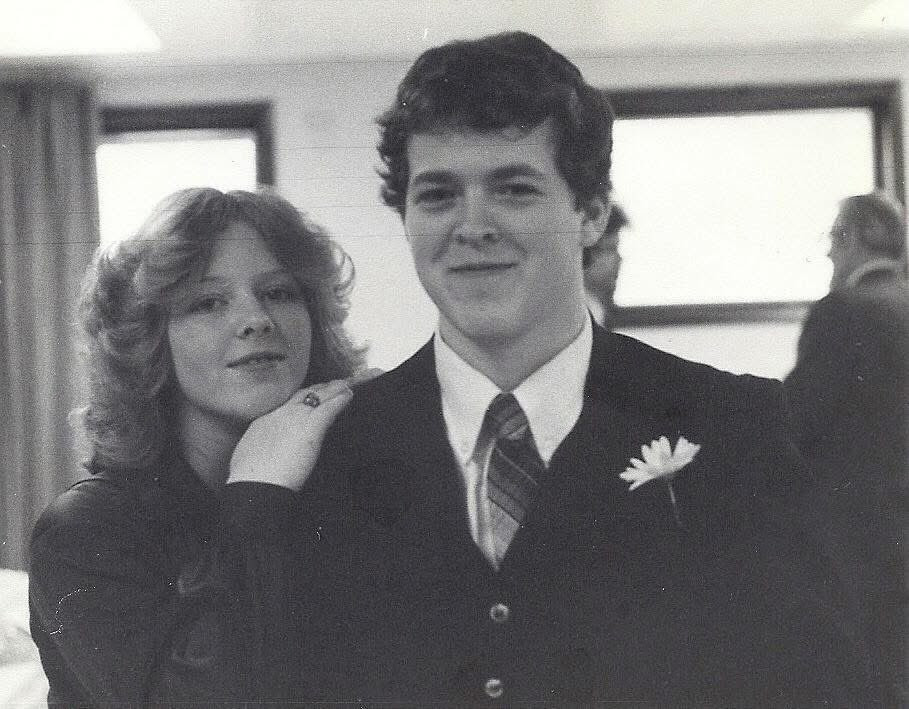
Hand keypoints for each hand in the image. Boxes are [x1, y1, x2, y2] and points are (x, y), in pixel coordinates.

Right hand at [227, 378, 353, 491]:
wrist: (256, 481)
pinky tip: (348, 395)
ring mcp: (297, 417)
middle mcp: (281, 414)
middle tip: (329, 384)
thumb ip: (262, 445)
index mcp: (265, 421)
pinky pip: (330, 408)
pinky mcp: (312, 426)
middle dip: (317, 389)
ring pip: (318, 396)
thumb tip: (266, 450)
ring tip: (344, 385)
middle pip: (302, 395)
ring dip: (332, 390)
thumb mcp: (250, 454)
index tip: (307, 395)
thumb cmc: (251, 476)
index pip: (286, 405)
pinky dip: (341, 400)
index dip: (300, 399)